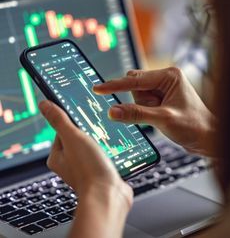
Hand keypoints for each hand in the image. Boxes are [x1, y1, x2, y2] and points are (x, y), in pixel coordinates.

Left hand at [39, 100, 132, 237]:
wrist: (109, 195)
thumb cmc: (88, 168)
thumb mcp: (72, 138)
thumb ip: (59, 120)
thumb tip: (44, 104)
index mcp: (57, 157)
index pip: (62, 131)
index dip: (73, 123)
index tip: (83, 118)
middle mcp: (70, 164)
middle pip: (78, 138)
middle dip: (89, 132)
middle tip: (98, 129)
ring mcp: (85, 169)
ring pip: (92, 147)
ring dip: (100, 141)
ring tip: (107, 139)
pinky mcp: (99, 172)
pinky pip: (102, 155)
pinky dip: (108, 151)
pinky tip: (114, 149)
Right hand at [93, 68, 215, 154]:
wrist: (207, 138)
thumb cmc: (193, 125)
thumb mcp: (163, 119)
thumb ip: (136, 114)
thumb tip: (112, 111)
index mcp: (169, 76)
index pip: (135, 80)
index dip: (115, 86)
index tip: (98, 89)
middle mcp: (165, 79)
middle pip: (135, 86)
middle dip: (140, 102)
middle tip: (156, 112)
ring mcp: (162, 89)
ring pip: (137, 96)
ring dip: (144, 109)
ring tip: (162, 116)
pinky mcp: (160, 99)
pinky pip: (142, 104)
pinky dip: (145, 112)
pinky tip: (160, 117)